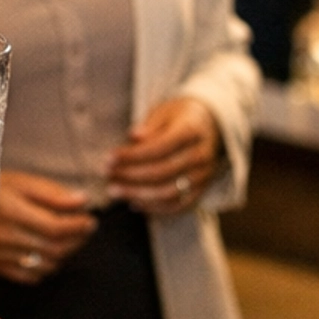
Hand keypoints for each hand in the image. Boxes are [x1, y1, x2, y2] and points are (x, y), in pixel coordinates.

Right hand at [0, 169, 97, 283]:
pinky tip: (50, 252)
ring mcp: (0, 256)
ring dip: (65, 253)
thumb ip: (53, 193)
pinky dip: (48, 267)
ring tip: (71, 238)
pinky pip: (31, 276)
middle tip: (86, 228)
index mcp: (11, 211)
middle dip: (77, 239)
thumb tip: (83, 201)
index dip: (78, 226)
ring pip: (46, 265)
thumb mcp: (22, 181)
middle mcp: (4, 237)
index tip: (90, 219)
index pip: (54, 228)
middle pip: (53, 248)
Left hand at [106, 96, 219, 214]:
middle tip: (107, 175)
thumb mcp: (164, 111)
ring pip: (168, 192)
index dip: (131, 156)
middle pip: (162, 172)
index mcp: (191, 131)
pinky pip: (177, 205)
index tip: (108, 158)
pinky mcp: (202, 189)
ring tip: (115, 191)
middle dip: (130, 176)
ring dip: (138, 195)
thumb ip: (149, 126)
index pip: (158, 148)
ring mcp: (203, 175)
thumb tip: (133, 138)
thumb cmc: (180, 115)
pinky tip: (134, 202)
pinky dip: (155, 208)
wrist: (211, 124)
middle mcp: (201, 155)